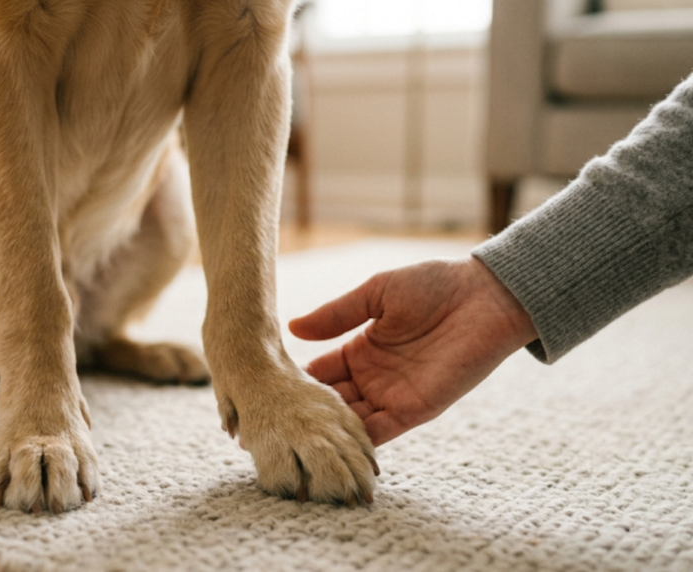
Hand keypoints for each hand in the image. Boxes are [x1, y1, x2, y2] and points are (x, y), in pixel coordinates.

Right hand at [289, 257, 537, 445]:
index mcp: (360, 349)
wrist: (484, 295)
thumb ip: (335, 315)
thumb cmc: (434, 285)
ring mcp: (392, 395)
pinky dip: (357, 442)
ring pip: (349, 421)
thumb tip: (291, 327)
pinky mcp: (416, 409)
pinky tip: (329, 448)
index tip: (262, 392)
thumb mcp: (375, 294)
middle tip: (268, 424)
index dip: (294, 382)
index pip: (318, 373)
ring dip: (325, 431)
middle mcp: (372, 377)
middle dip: (303, 414)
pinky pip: (381, 432)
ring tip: (291, 440)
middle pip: (329, 402)